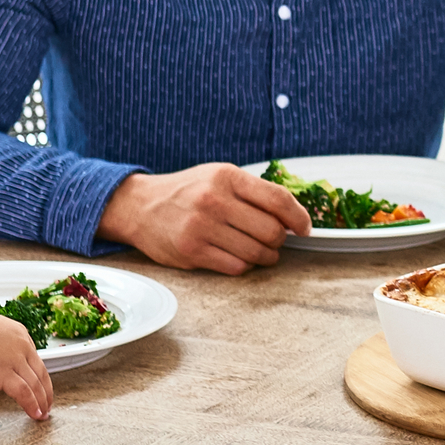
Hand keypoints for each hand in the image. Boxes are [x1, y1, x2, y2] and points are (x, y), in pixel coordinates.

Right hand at [0, 307, 56, 420]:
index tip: (41, 384)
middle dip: (46, 391)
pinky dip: (32, 405)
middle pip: (40, 372)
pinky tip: (34, 413)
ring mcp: (14, 359)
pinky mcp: (5, 374)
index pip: (35, 357)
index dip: (39, 375)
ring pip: (36, 384)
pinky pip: (24, 393)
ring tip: (43, 413)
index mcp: (18, 332)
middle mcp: (21, 345)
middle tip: (48, 402)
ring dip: (42, 402)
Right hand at [100, 164, 309, 275]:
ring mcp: (202, 227)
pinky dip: (245, 265)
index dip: (299, 217)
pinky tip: (240, 257)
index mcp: (227, 177)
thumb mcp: (218, 177)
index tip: (305, 228)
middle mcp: (215, 200)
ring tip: (261, 252)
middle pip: (271, 230)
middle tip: (275, 241)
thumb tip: (293, 214)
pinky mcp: (192, 252)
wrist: (139, 207)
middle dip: (280, 240)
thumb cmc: (187, 192)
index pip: (278, 199)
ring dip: (266, 256)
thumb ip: (253, 191)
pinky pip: (236, 267)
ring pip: (256, 252)